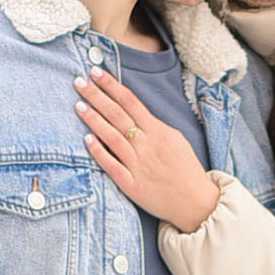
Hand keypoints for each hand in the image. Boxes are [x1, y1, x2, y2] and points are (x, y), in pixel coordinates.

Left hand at [75, 67, 220, 230]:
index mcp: (158, 131)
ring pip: (112, 136)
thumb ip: (154, 125)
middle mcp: (147, 145)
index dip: (111, 85)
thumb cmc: (186, 169)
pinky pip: (112, 165)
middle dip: (97, 96)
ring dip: (94, 119)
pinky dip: (99, 152)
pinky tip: (86, 139)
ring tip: (78, 105)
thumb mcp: (175, 139)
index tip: (96, 72)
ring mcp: (138, 165)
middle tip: (79, 82)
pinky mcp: (132, 185)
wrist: (196, 202)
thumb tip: (133, 111)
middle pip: (117, 114)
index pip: (130, 101)